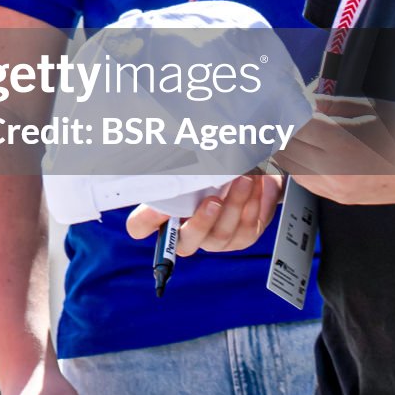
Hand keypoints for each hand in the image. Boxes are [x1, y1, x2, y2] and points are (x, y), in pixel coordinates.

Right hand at [125, 171, 281, 253]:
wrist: (247, 172)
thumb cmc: (211, 167)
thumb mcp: (192, 164)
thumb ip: (179, 165)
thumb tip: (169, 150)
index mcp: (164, 215)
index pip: (140, 227)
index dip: (145, 220)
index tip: (158, 206)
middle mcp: (187, 233)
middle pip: (184, 244)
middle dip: (201, 223)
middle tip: (213, 200)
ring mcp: (214, 240)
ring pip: (222, 232)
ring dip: (235, 203)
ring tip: (244, 178)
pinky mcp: (241, 239)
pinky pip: (246, 227)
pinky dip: (252, 203)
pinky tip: (255, 185)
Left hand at [275, 93, 394, 203]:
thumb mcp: (368, 107)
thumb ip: (329, 105)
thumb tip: (301, 99)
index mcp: (339, 144)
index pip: (290, 125)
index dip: (279, 109)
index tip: (273, 96)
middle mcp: (333, 173)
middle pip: (285, 148)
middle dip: (278, 127)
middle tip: (273, 110)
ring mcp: (337, 191)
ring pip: (291, 168)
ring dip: (286, 147)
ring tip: (286, 127)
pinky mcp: (342, 199)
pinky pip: (306, 182)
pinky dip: (298, 164)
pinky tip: (304, 148)